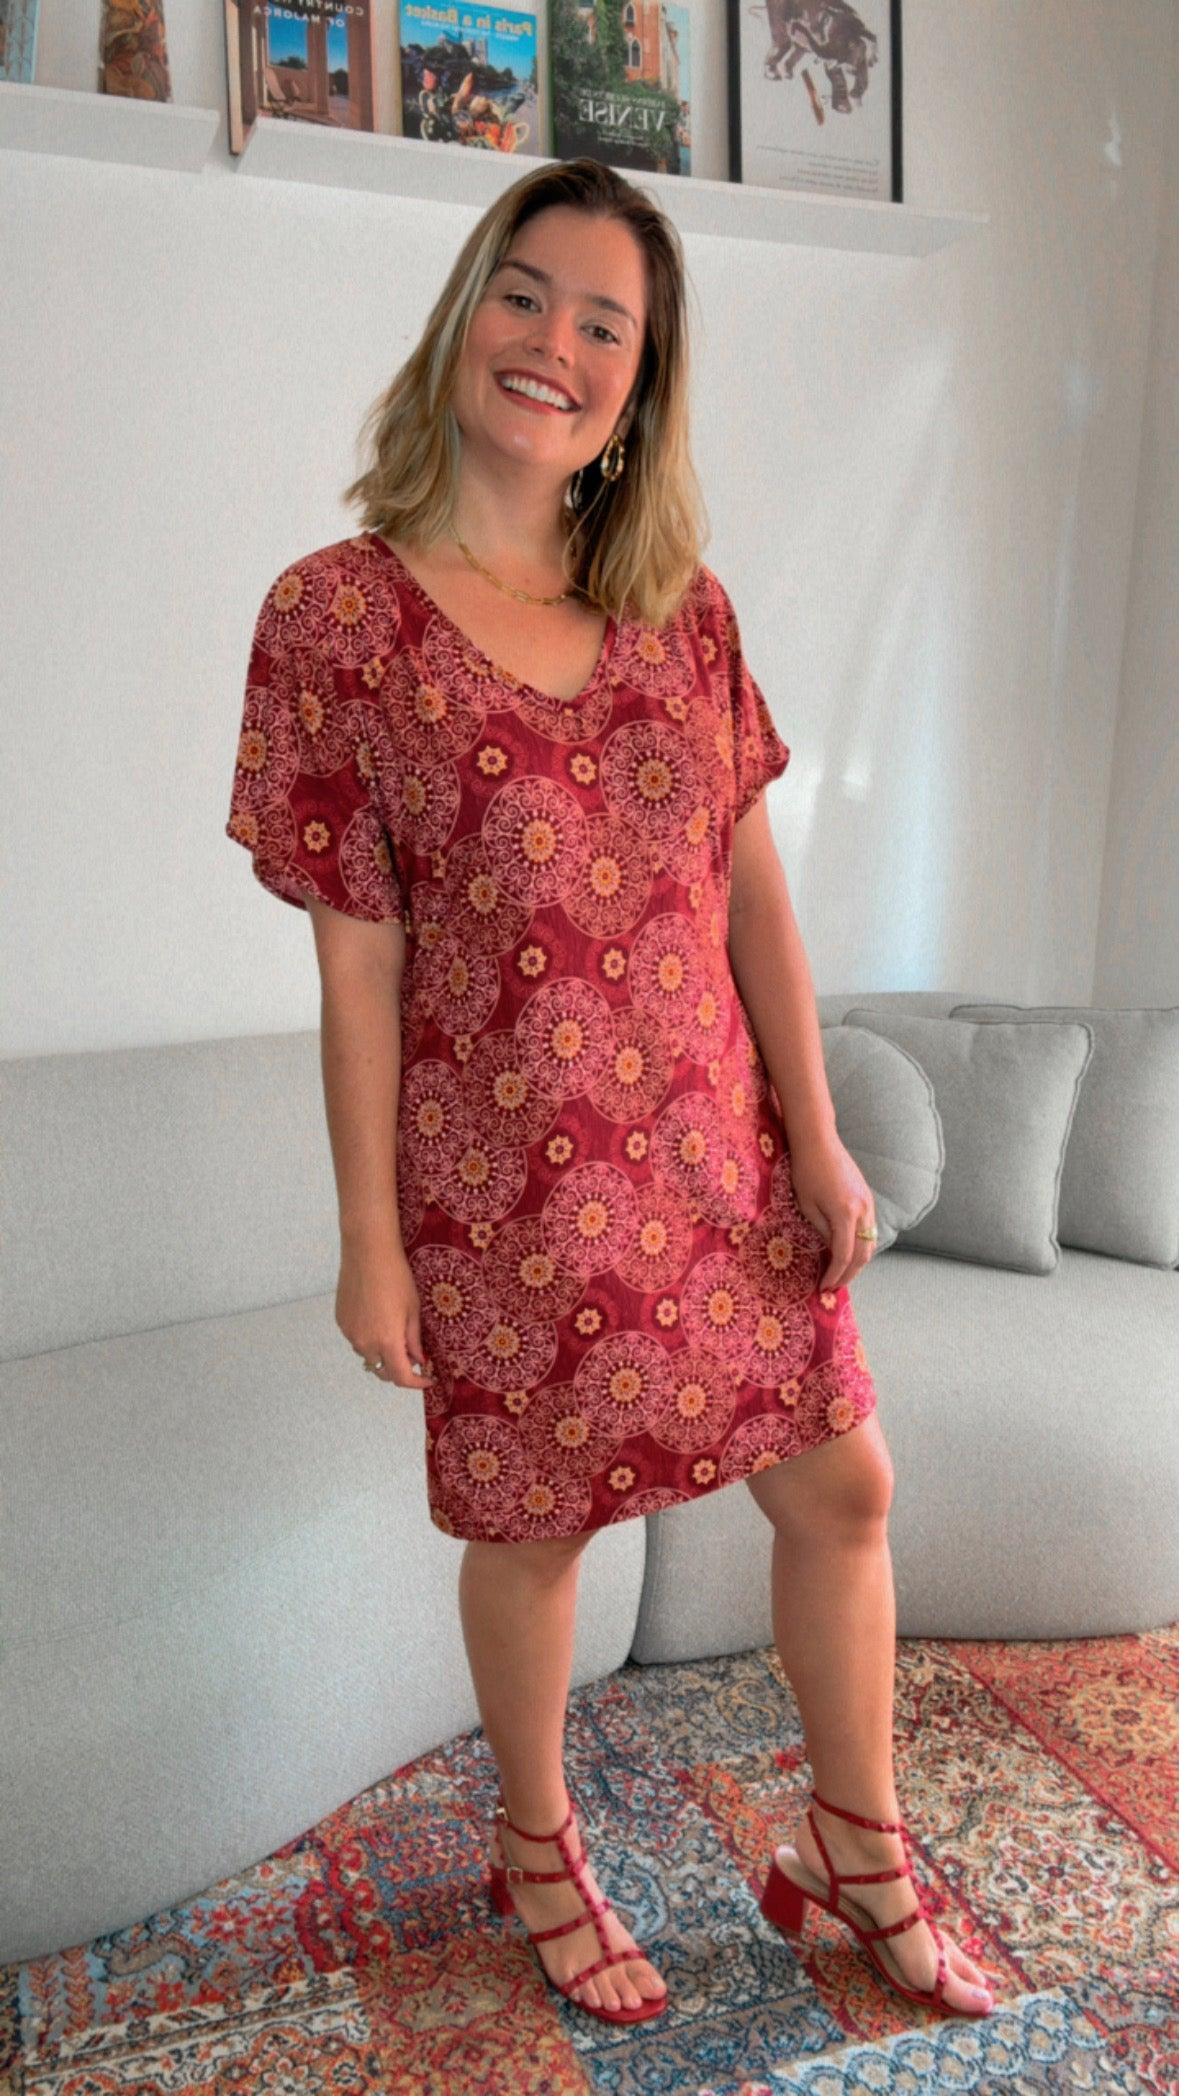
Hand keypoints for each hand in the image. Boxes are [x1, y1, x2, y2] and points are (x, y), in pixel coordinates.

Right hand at [336, 1239, 435, 1389]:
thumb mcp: (413, 1310)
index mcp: (387, 1342)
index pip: (401, 1377)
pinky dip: (368, 1339)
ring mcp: (350, 1334)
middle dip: (398, 1370)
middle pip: (382, 1371)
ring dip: (381, 1354)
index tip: (427, 1378)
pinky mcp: (340, 1322)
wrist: (367, 1253)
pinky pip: (356, 1340)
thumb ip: (414, 1340)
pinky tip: (376, 1319)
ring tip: (393, 1334)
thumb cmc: (397, 1277)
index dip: (416, 1382)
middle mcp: (365, 1343)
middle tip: (413, 1358)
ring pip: (367, 1356)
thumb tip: (418, 1360)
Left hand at [788, 1134, 877, 1290]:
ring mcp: (868, 1203)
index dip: (835, 1275)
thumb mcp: (807, 1205)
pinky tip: (847, 1251)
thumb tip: (830, 1250)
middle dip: (849, 1274)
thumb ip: (822, 1231)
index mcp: (845, 1214)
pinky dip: (861, 1245)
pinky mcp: (867, 1197)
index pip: (844, 1256)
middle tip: (833, 1286)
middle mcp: (863, 1211)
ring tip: (841, 1273)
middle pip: (863, 1254)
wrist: (818, 1141)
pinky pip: (869, 1229)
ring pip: (870, 1242)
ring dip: (858, 1262)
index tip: (823, 1288)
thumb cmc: (806, 1171)